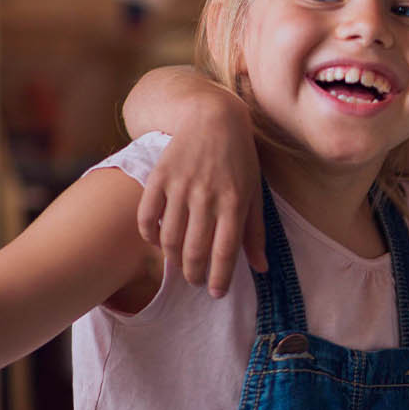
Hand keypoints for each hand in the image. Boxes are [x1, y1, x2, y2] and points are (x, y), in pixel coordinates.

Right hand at [126, 69, 266, 295]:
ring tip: (180, 265)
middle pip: (195, 250)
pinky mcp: (159, 176)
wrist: (212, 116)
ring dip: (173, 260)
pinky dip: (149, 235)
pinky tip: (157, 242)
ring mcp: (180, 186)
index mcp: (234, 202)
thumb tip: (261, 268)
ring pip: (170, 238)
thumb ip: (255, 232)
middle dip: (194, 274)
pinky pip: (147, 216)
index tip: (216, 293)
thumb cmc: (239, 158)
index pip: (224, 251)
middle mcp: (207, 196)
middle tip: (195, 281)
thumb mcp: (254, 192)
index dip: (219, 278)